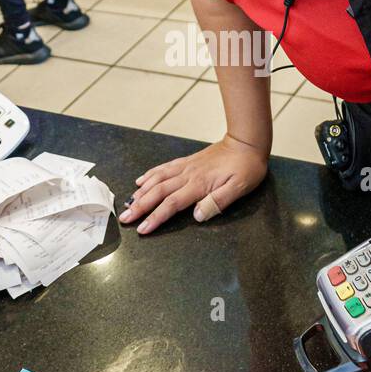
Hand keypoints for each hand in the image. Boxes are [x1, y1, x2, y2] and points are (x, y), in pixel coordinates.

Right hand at [118, 134, 267, 234]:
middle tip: (124, 219)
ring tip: (128, 203)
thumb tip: (197, 216)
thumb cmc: (245, 167)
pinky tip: (141, 181)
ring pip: (157, 179)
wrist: (246, 142)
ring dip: (141, 192)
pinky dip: (150, 175)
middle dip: (139, 207)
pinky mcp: (187, 161)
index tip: (142, 229)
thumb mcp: (239, 188)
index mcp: (199, 185)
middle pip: (158, 192)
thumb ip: (217, 202)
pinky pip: (163, 168)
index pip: (171, 204)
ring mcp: (186, 167)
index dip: (155, 217)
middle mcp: (188, 175)